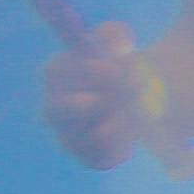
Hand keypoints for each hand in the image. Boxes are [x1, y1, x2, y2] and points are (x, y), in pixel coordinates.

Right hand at [32, 0, 188, 174]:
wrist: (139, 97)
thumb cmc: (121, 65)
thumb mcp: (119, 41)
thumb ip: (114, 35)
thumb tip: (118, 42)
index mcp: (57, 75)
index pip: (55, 72)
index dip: (83, 72)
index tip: (114, 70)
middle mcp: (54, 107)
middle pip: (57, 110)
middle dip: (95, 103)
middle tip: (130, 93)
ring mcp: (67, 135)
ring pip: (83, 136)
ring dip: (115, 125)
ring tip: (134, 116)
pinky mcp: (87, 156)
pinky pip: (100, 158)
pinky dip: (120, 148)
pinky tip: (132, 135)